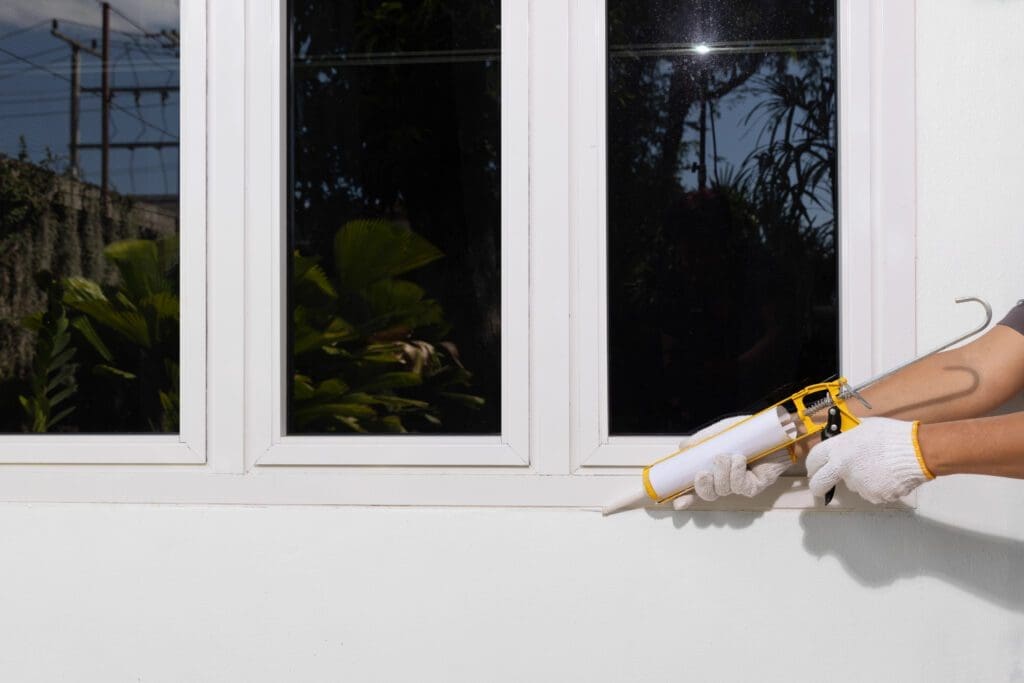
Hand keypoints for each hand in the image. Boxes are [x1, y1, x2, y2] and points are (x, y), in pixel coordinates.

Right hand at [672, 415, 792, 509]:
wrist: (776, 431)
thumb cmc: (750, 432)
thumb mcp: (721, 431)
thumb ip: (702, 439)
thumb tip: (682, 448)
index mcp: (715, 470)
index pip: (697, 488)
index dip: (686, 497)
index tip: (677, 501)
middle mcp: (727, 480)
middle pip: (708, 494)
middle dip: (703, 486)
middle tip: (704, 473)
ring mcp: (741, 485)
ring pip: (722, 490)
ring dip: (722, 473)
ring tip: (729, 456)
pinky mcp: (755, 486)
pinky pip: (740, 486)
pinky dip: (736, 472)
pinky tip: (740, 460)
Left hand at [806, 417, 933, 503]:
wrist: (917, 452)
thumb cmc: (891, 435)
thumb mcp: (863, 427)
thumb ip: (848, 436)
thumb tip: (843, 438)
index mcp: (839, 449)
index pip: (813, 459)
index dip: (811, 465)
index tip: (812, 469)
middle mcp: (843, 469)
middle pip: (820, 482)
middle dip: (818, 486)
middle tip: (821, 486)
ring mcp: (858, 485)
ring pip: (853, 484)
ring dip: (860, 479)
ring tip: (879, 466)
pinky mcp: (874, 496)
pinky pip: (871, 492)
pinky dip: (877, 486)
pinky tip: (888, 475)